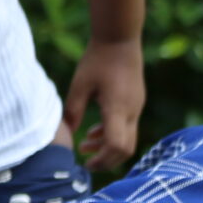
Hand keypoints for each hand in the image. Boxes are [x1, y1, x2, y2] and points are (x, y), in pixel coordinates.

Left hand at [64, 37, 144, 167]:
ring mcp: (136, 108)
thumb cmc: (97, 60)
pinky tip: (94, 131)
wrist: (120, 39)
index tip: (86, 163)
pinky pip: (127, 127)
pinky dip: (112, 134)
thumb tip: (65, 134)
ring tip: (84, 145)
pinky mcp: (136, 103)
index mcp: (117, 109)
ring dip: (107, 147)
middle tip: (86, 163)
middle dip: (106, 160)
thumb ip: (73, 111)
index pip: (116, 146)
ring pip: (127, 139)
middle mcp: (131, 111)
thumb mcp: (79, 85)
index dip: (102, 160)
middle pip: (125, 150)